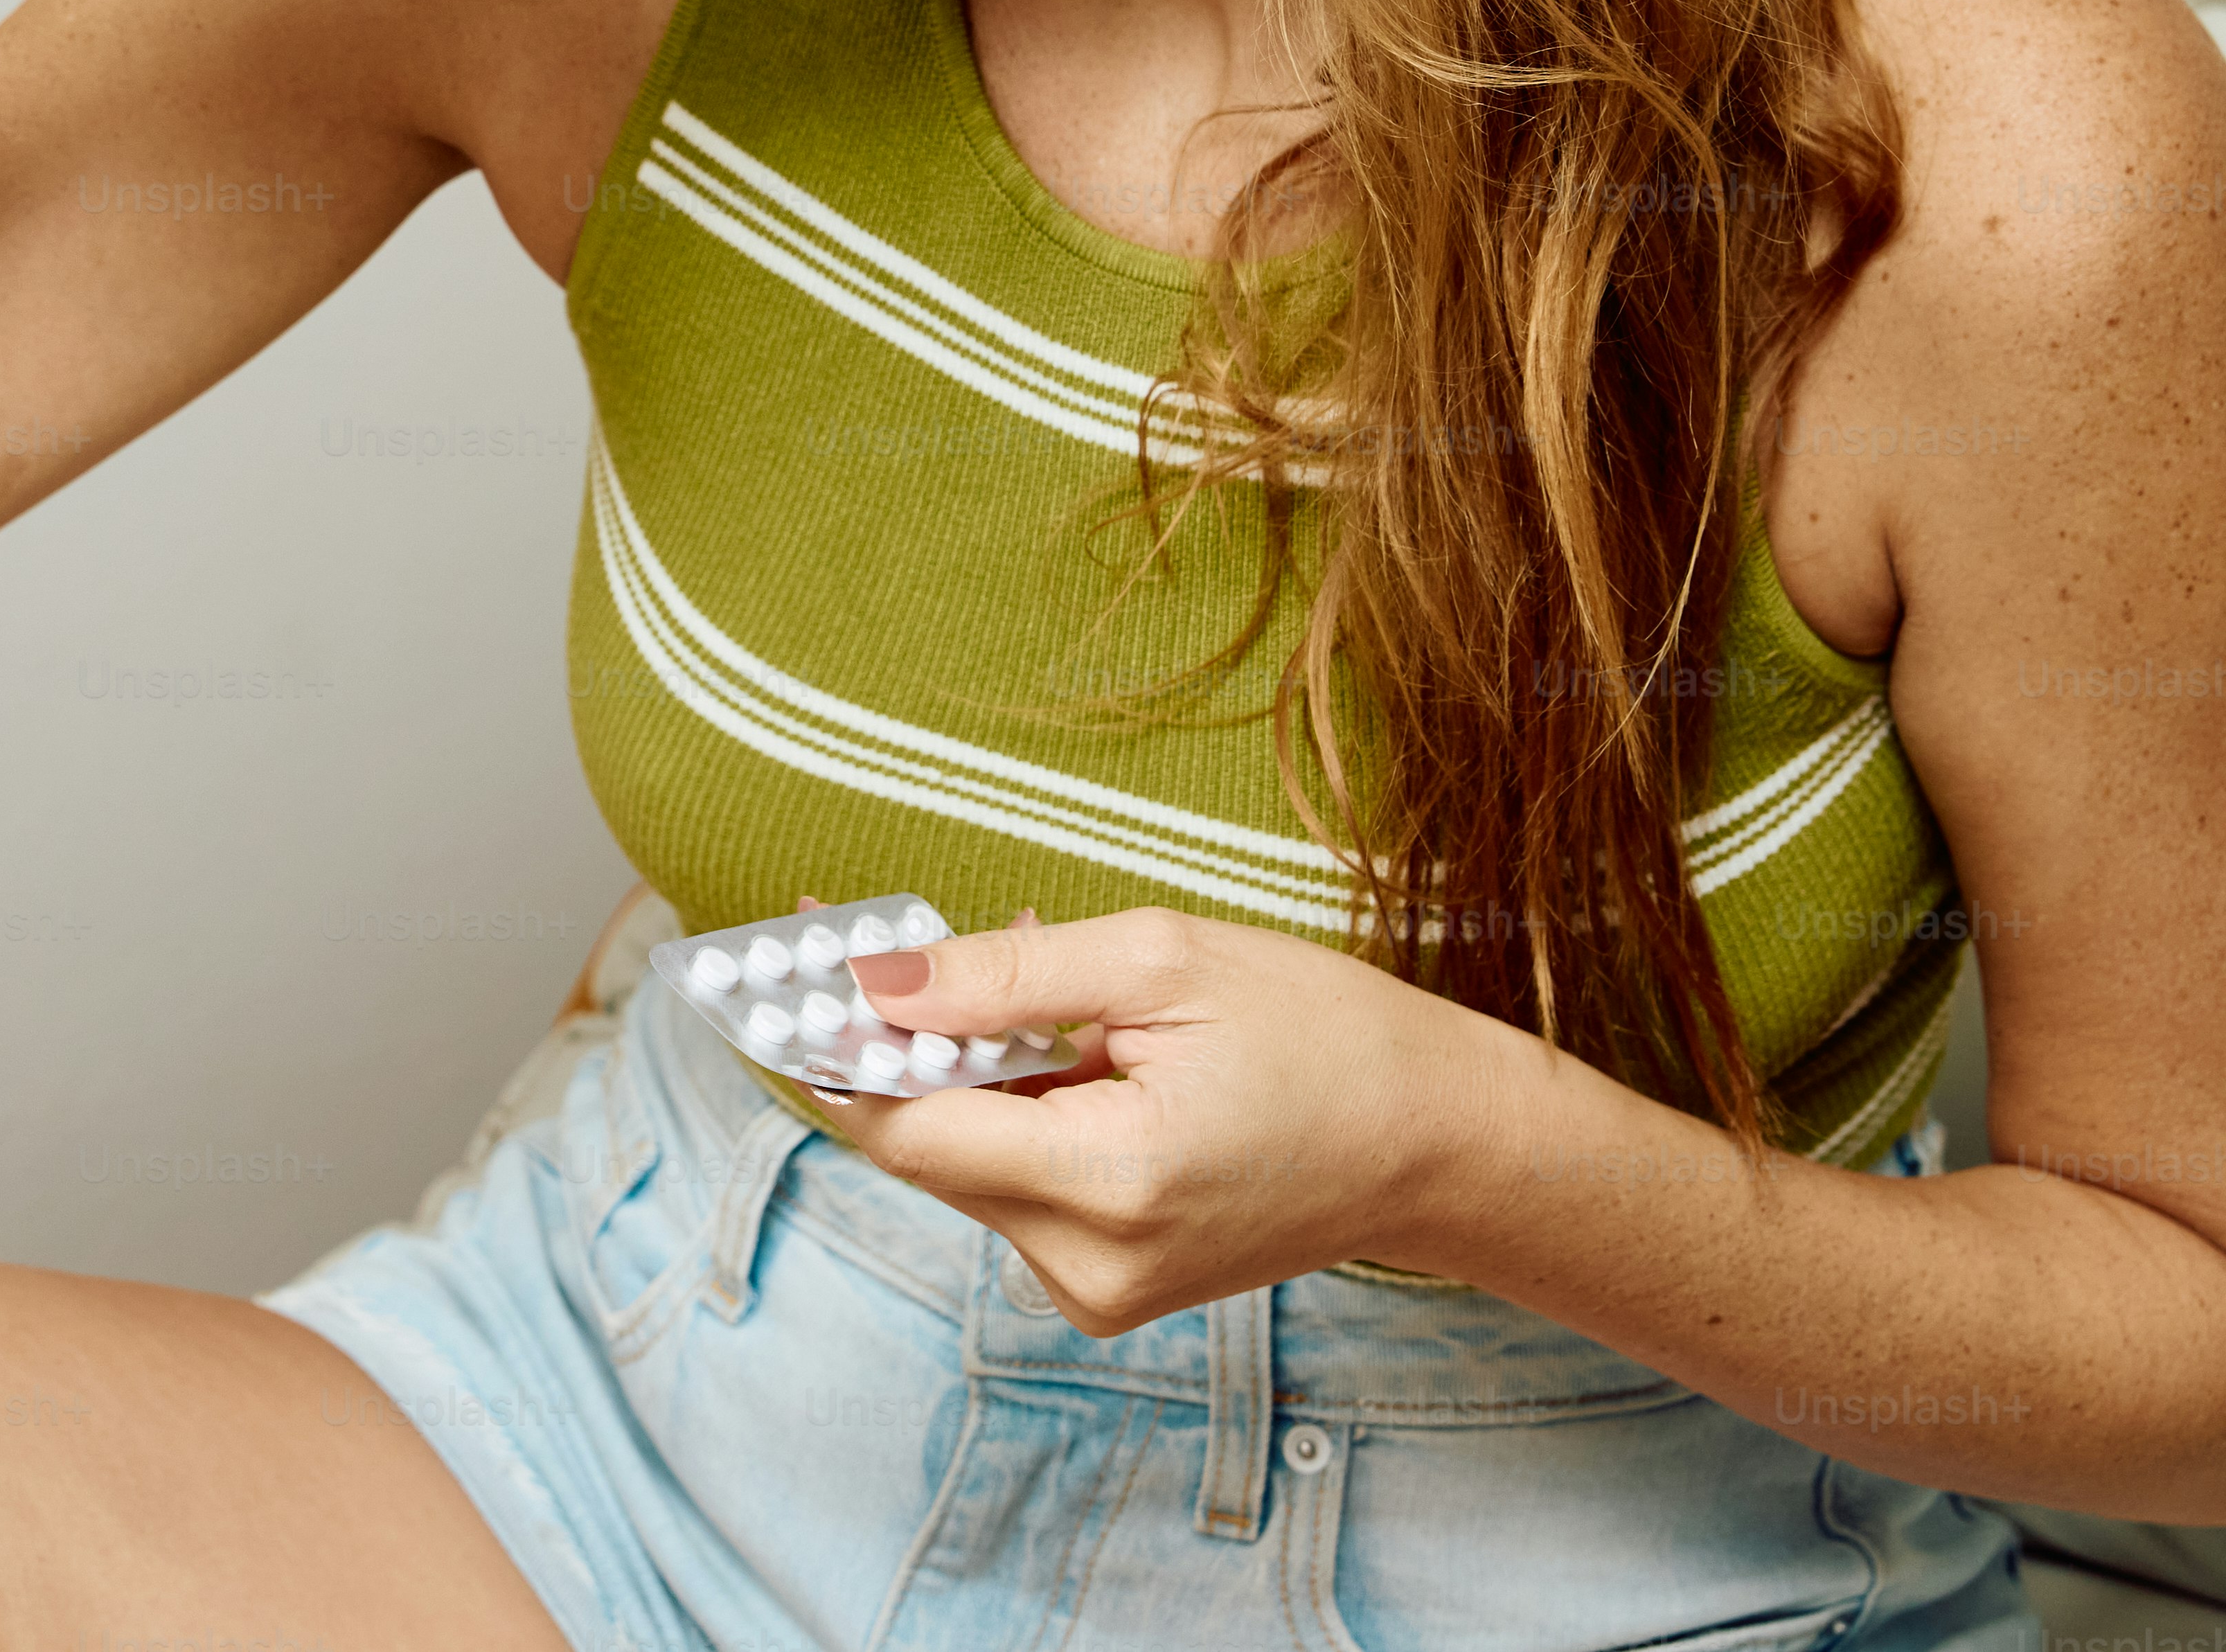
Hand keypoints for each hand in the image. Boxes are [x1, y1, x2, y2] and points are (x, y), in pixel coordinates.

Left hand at [805, 906, 1537, 1333]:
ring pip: (968, 1162)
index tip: (787, 959)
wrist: (1438, 1142)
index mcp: (1105, 1184)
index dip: (837, 1042)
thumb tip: (871, 980)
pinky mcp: (1108, 1287)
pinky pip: (1018, 1185)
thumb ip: (1002, 977)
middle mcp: (1088, 1265)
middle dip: (904, 1041)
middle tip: (885, 934)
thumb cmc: (1323, 1034)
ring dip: (970, 1072)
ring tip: (1031, 988)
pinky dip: (1017, 1112)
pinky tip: (1069, 1052)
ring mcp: (1098, 1290)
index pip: (905, 1125)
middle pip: (927, 1146)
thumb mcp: (1159, 962)